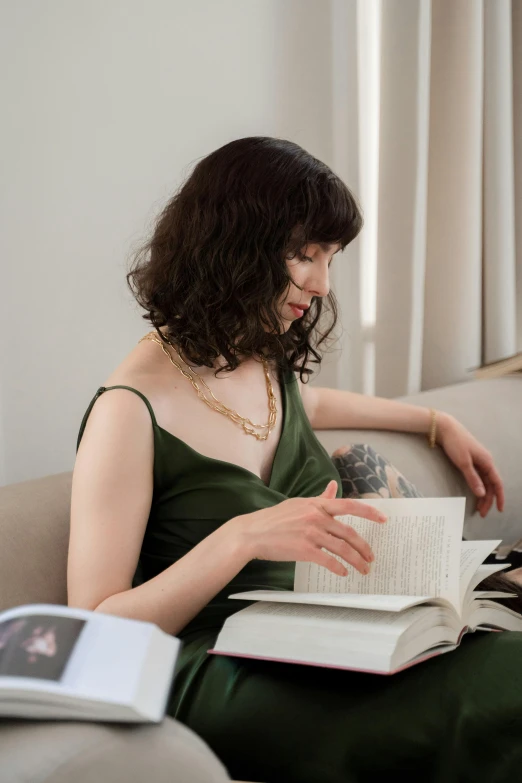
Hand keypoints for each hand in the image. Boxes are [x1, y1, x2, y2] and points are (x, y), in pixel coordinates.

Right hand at [228, 480, 386, 576]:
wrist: (252, 533)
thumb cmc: (274, 519)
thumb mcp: (298, 503)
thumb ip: (320, 498)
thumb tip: (334, 486)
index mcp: (316, 504)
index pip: (349, 505)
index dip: (369, 512)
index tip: (384, 519)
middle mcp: (316, 516)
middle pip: (349, 532)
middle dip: (364, 547)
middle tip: (372, 558)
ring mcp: (311, 533)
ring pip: (343, 548)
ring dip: (357, 561)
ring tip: (364, 569)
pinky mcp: (304, 549)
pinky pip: (328, 560)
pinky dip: (339, 568)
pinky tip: (343, 573)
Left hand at [436, 413, 504, 516]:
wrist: (444, 428)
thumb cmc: (455, 443)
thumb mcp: (463, 462)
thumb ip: (473, 478)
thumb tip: (482, 494)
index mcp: (487, 462)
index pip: (497, 483)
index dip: (499, 497)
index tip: (499, 510)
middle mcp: (485, 462)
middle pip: (490, 485)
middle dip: (488, 500)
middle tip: (482, 513)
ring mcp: (478, 461)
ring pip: (484, 481)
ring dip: (482, 494)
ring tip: (478, 508)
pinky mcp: (470, 460)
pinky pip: (478, 477)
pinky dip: (477, 486)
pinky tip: (474, 493)